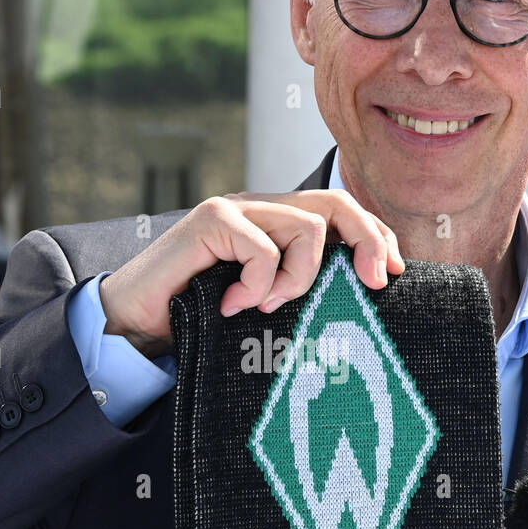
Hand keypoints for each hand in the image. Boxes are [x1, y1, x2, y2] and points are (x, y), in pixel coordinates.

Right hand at [98, 190, 403, 356]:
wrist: (132, 324)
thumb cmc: (199, 322)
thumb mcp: (263, 308)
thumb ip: (298, 294)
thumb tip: (361, 304)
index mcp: (276, 224)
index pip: (340, 211)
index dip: (375, 236)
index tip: (395, 274)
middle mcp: (260, 208)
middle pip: (335, 204)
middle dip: (368, 240)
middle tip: (377, 285)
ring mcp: (234, 209)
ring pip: (307, 227)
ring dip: (300, 278)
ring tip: (268, 308)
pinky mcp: (210, 221)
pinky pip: (262, 248)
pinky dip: (258, 284)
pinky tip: (233, 307)